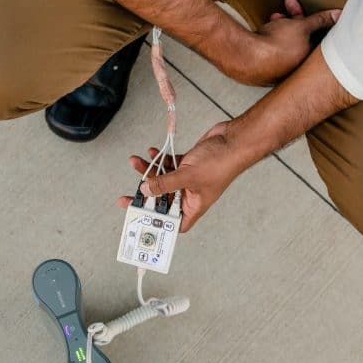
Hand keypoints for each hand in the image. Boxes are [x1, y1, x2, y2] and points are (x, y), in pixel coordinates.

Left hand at [117, 122, 250, 231]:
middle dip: (147, 194)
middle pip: (164, 200)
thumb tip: (145, 191)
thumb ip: (165, 184)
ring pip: (164, 179)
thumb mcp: (188, 176)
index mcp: (194, 205)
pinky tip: (151, 153)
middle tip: (129, 194)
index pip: (175, 222)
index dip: (159, 223)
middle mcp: (191, 194)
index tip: (141, 219)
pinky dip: (160, 159)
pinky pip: (169, 164)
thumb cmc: (221, 163)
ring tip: (136, 162)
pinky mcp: (189, 164)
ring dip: (150, 171)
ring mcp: (189, 178)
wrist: (233, 140)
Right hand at [232, 0, 340, 86]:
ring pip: (285, 44)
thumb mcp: (302, 26)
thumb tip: (339, 15)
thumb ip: (320, 21)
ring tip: (275, 16)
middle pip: (301, 40)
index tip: (306, 8)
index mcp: (308, 63)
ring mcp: (278, 72)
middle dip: (295, 19)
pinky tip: (265, 28)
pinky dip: (270, 38)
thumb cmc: (276, 45)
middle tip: (289, 2)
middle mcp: (295, 71)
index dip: (313, 19)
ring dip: (282, 26)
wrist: (246, 57)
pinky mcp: (263, 71)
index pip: (318, 38)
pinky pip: (272, 50)